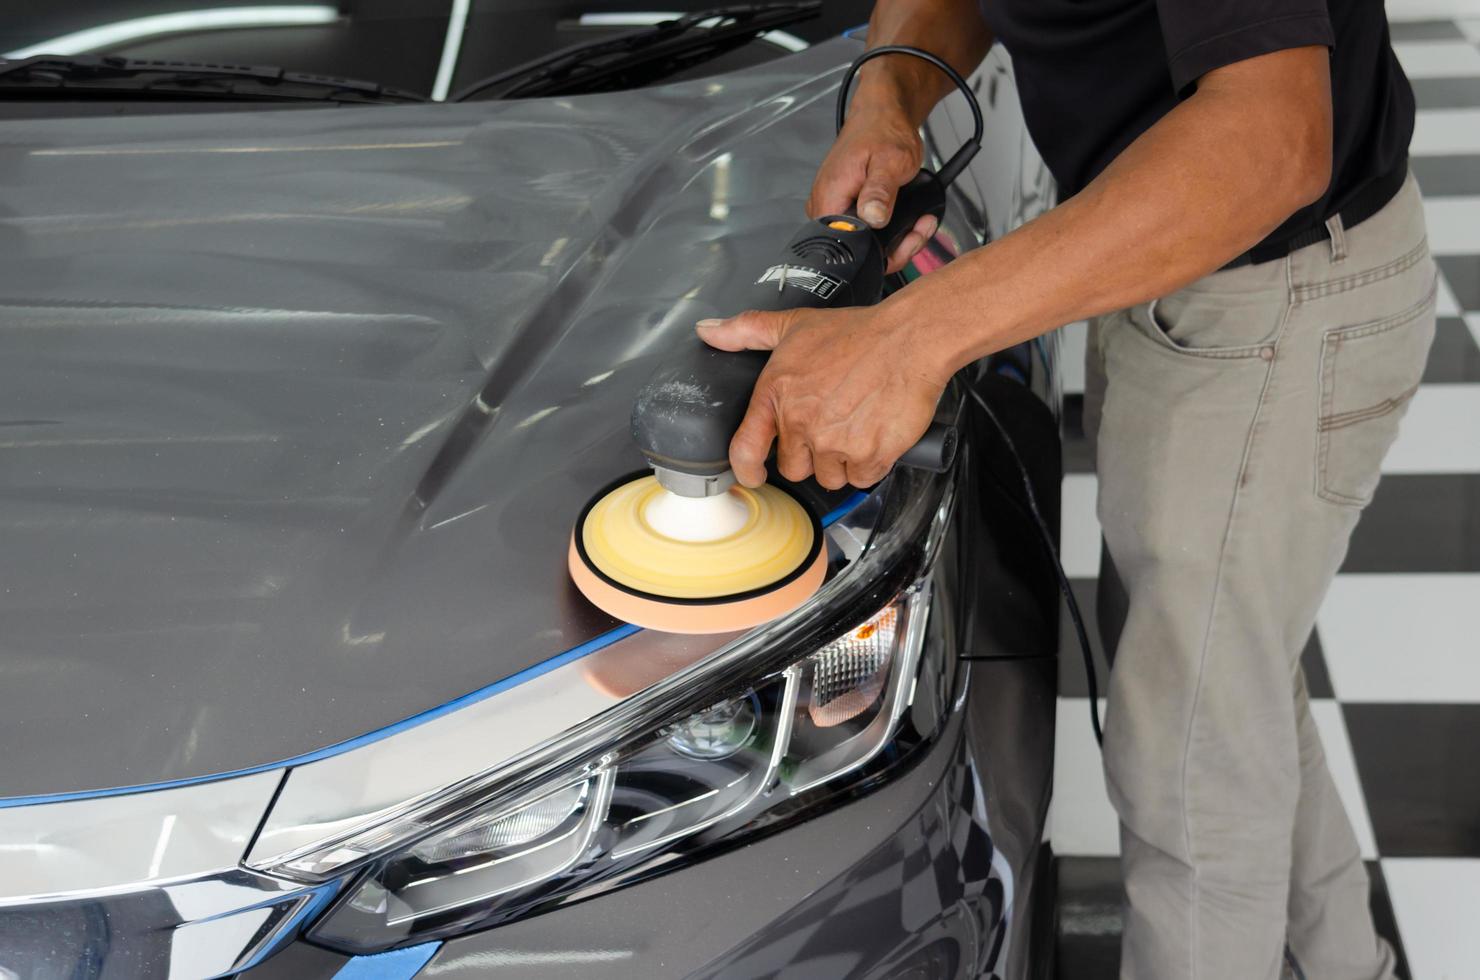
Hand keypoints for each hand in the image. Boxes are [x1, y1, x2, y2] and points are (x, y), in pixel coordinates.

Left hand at [697, 307, 946, 489]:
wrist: (911, 339)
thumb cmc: (857, 332)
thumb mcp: (795, 324)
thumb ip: (747, 330)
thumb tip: (707, 331)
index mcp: (777, 394)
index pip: (745, 448)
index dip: (746, 469)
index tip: (753, 475)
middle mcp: (802, 423)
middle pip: (794, 468)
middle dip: (810, 455)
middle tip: (830, 428)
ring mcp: (835, 442)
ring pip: (830, 476)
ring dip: (841, 462)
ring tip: (856, 427)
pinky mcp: (869, 456)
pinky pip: (862, 478)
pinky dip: (870, 464)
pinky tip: (875, 436)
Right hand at [808, 102, 937, 274]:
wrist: (881, 115)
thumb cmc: (884, 131)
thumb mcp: (890, 161)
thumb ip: (880, 191)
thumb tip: (872, 218)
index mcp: (829, 199)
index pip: (849, 249)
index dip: (884, 253)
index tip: (909, 237)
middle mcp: (825, 208)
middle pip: (858, 251)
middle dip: (896, 247)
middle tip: (919, 228)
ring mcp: (834, 209)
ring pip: (866, 244)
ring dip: (897, 240)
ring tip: (919, 221)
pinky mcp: (844, 208)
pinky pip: (867, 232)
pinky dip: (890, 229)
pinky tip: (907, 217)